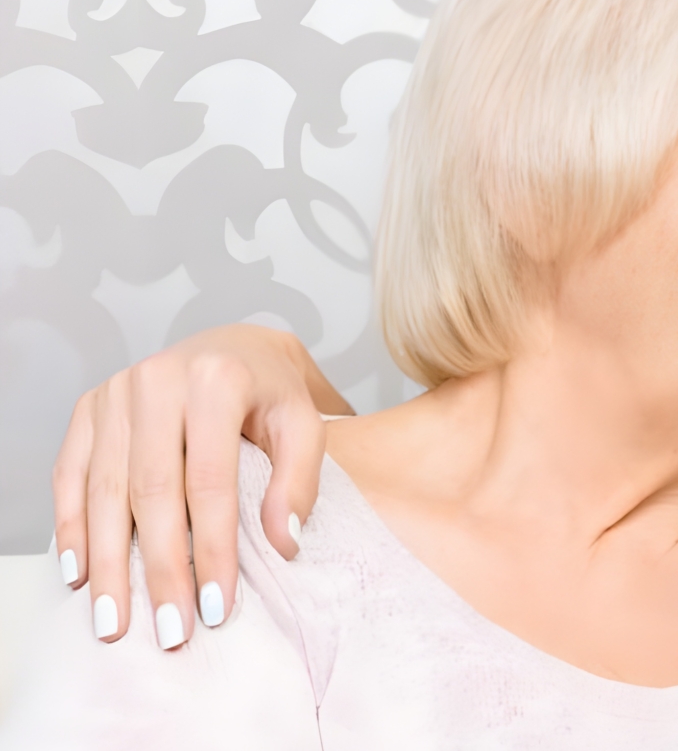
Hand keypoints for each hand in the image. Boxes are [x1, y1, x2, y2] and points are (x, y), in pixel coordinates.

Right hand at [51, 325, 350, 648]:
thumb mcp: (305, 425)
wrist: (237, 349)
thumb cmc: (274, 394)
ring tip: (116, 620)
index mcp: (216, 381)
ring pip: (104, 490)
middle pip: (151, 492)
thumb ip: (300, 481)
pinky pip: (71, 473)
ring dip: (108, 563)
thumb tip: (285, 543)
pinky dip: (71, 527)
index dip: (213, 549)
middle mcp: (157, 380)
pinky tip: (80, 574)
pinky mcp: (89, 407)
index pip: (210, 482)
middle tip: (169, 629)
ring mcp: (115, 392)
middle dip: (160, 569)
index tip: (217, 606)